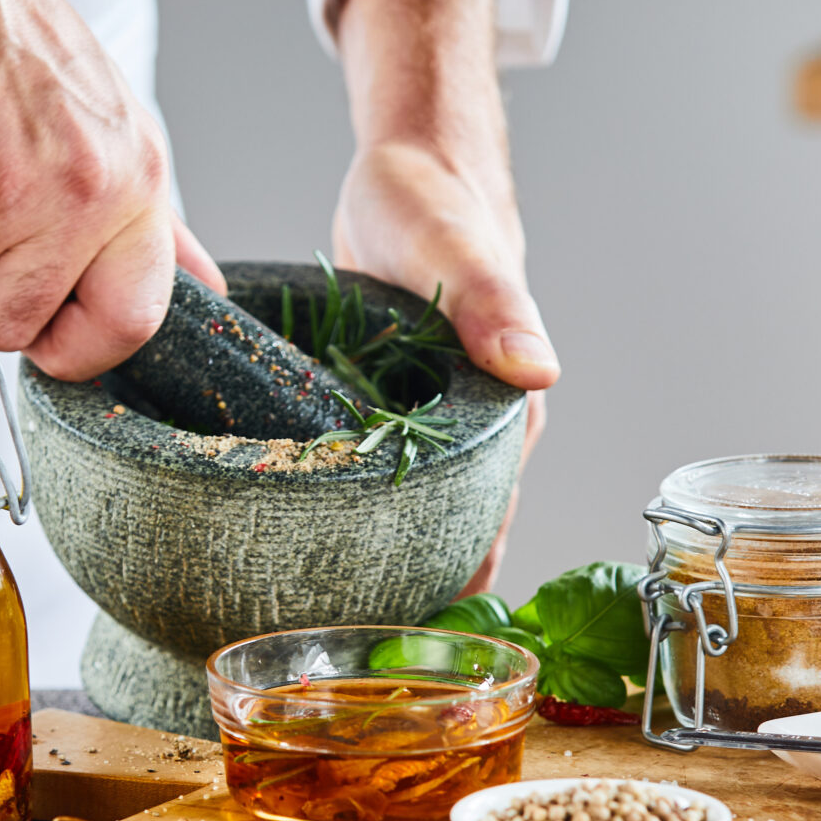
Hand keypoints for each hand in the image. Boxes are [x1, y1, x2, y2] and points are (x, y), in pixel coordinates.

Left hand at [332, 0, 554, 593]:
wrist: (409, 166)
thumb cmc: (439, 202)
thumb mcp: (459, 246)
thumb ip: (494, 304)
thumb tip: (536, 369)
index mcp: (503, 415)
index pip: (486, 529)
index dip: (451, 588)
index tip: (405, 646)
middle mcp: (471, 434)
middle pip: (441, 539)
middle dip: (399, 598)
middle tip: (333, 653)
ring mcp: (425, 427)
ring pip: (400, 515)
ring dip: (363, 562)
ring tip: (302, 621)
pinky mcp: (380, 412)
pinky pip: (361, 476)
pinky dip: (333, 511)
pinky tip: (283, 544)